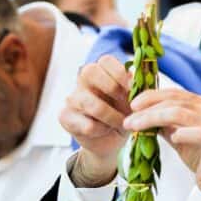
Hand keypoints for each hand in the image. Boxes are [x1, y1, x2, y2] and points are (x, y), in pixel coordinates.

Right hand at [59, 55, 131, 185]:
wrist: (113, 140)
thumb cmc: (124, 113)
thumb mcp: (134, 99)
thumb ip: (135, 86)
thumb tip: (134, 79)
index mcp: (102, 71)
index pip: (105, 60)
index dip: (121, 73)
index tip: (133, 88)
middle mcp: (83, 81)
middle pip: (90, 71)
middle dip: (112, 88)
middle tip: (127, 104)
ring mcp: (72, 98)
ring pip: (90, 103)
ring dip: (112, 116)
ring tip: (122, 123)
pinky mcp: (65, 117)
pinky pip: (87, 125)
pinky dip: (102, 130)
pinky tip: (105, 130)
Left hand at [124, 88, 200, 200]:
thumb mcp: (178, 135)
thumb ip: (164, 123)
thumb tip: (140, 115)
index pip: (173, 93)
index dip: (150, 96)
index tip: (132, 105)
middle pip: (174, 101)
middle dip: (147, 109)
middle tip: (129, 120)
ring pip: (181, 113)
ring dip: (154, 118)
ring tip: (137, 128)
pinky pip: (199, 134)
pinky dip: (184, 134)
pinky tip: (173, 138)